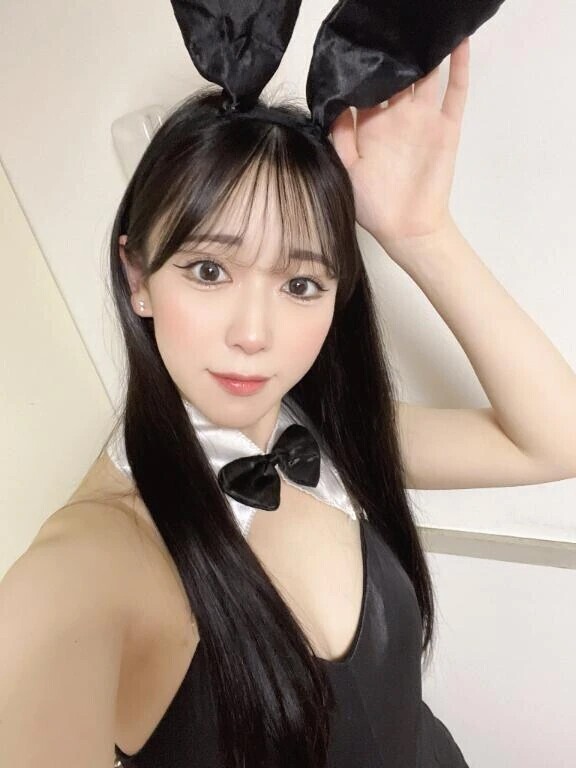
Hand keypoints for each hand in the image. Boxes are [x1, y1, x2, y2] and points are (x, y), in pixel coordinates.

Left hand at [330, 37, 469, 254]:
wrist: (407, 229)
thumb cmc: (372, 205)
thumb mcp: (345, 170)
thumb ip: (340, 137)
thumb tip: (337, 101)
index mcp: (371, 125)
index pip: (367, 87)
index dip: (364, 67)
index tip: (360, 42)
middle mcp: (397, 117)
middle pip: (398, 75)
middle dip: (395, 52)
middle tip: (391, 25)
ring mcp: (424, 120)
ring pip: (426, 76)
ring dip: (425, 52)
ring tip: (422, 25)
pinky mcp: (446, 127)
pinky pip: (455, 92)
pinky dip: (459, 67)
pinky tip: (457, 41)